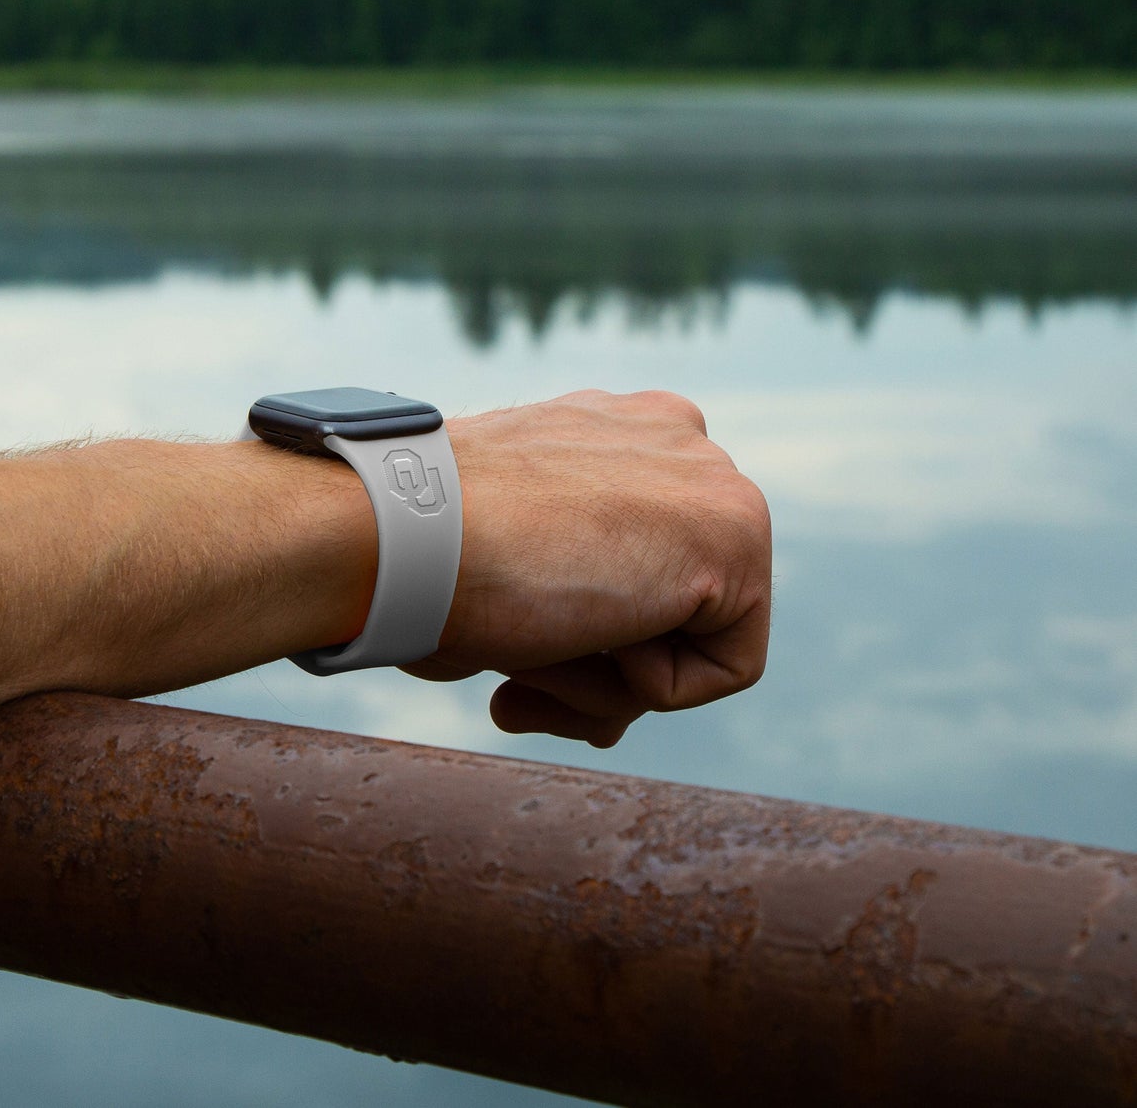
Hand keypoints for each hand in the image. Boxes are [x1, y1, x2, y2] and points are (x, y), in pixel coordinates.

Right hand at [406, 390, 771, 747]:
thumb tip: (608, 718)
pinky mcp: (737, 532)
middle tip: (514, 690)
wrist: (409, 532)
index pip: (638, 560)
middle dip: (596, 669)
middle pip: (669, 603)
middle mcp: (673, 440)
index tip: (511, 652)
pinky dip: (651, 688)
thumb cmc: (424, 553)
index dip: (581, 633)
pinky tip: (586, 629)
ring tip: (528, 661)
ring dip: (605, 682)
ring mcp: (711, 477)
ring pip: (690, 639)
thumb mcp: (506, 569)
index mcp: (616, 428)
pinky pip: (724, 667)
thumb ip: (568, 611)